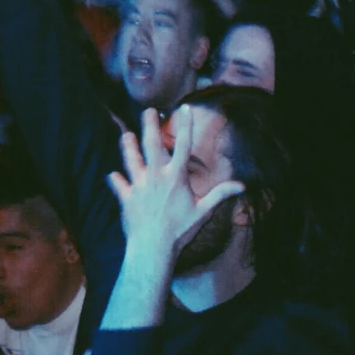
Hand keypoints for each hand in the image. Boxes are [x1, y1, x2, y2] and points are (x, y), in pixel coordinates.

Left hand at [108, 105, 245, 264]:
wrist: (153, 247)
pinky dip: (115, 179)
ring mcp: (139, 185)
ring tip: (125, 134)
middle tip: (147, 110)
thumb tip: (242, 186)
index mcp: (175, 176)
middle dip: (149, 125)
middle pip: (151, 144)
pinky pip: (118, 184)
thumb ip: (220, 194)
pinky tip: (112, 175)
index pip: (183, 145)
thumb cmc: (180, 230)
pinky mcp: (126, 196)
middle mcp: (156, 175)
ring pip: (130, 159)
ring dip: (127, 146)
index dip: (185, 125)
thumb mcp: (203, 211)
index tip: (185, 107)